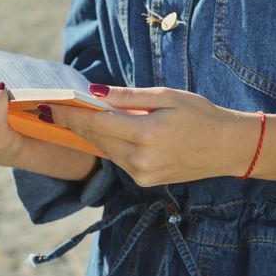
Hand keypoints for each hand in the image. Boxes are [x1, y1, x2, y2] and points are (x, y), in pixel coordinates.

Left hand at [45, 85, 246, 186]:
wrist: (227, 148)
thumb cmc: (201, 116)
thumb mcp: (167, 96)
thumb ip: (129, 97)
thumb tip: (95, 93)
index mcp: (145, 134)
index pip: (96, 124)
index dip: (70, 115)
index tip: (49, 107)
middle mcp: (139, 160)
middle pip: (96, 139)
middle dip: (75, 123)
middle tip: (56, 109)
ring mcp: (142, 174)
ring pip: (105, 151)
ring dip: (91, 134)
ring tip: (75, 117)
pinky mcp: (145, 181)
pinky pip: (118, 160)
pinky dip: (108, 145)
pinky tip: (104, 132)